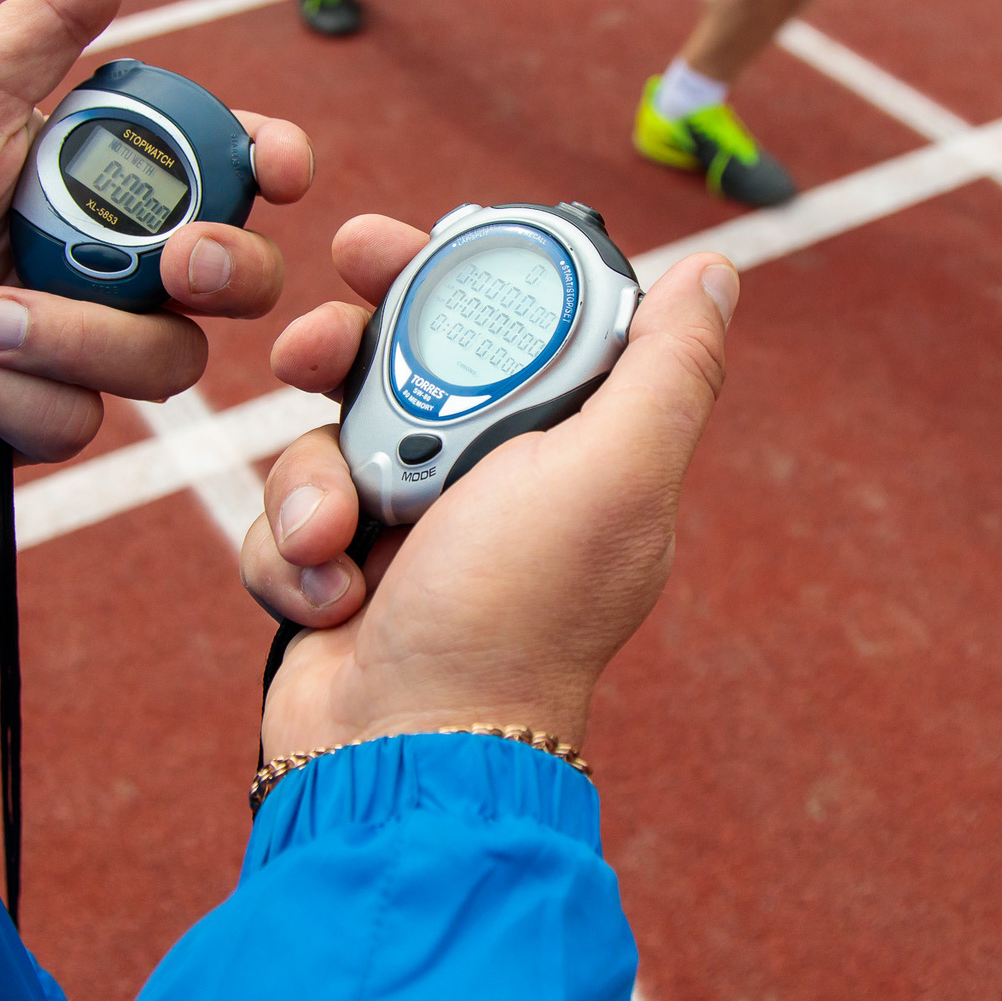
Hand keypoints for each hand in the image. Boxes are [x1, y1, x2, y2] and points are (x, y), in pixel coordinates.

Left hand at [0, 0, 312, 469]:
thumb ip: (40, 28)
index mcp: (105, 181)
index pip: (229, 172)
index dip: (274, 166)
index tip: (280, 167)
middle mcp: (108, 265)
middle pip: (234, 283)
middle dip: (224, 270)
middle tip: (172, 262)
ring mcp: (76, 346)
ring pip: (164, 363)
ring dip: (77, 338)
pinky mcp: (31, 418)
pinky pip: (73, 422)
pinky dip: (3, 393)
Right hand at [243, 216, 736, 754]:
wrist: (403, 751)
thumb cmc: (514, 615)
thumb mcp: (612, 474)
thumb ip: (667, 368)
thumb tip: (715, 269)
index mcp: (565, 443)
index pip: (506, 317)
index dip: (446, 271)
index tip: (387, 249)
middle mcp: (488, 477)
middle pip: (397, 359)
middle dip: (344, 351)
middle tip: (309, 348)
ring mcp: (406, 523)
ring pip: (325, 434)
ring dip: (315, 480)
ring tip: (337, 534)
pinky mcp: (337, 570)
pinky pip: (286, 516)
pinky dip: (294, 552)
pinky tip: (332, 598)